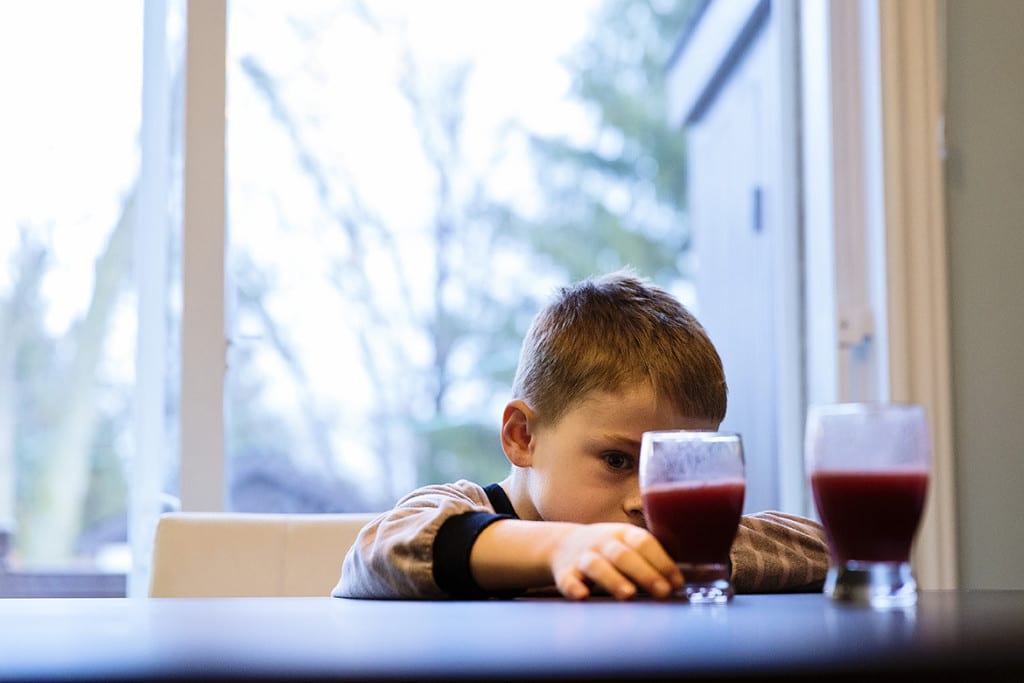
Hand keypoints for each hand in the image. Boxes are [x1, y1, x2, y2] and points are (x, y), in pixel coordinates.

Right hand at [548, 523, 682, 600]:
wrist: (562, 544)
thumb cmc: (609, 550)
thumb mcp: (628, 544)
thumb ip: (652, 559)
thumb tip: (684, 583)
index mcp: (623, 534)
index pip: (644, 542)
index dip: (662, 561)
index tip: (677, 582)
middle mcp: (603, 542)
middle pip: (623, 555)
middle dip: (644, 573)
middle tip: (662, 592)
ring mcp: (583, 557)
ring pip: (596, 565)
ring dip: (613, 579)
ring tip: (628, 594)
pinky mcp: (564, 572)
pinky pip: (567, 579)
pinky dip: (573, 587)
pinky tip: (582, 595)